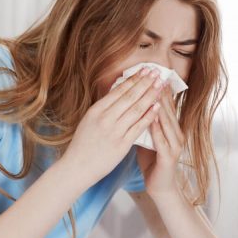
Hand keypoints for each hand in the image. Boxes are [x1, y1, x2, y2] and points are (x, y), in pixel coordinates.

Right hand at [62, 66, 164, 183]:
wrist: (78, 167)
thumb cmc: (83, 144)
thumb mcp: (89, 120)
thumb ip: (104, 108)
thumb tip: (119, 92)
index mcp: (96, 110)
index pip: (119, 91)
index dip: (134, 79)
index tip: (145, 70)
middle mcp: (105, 119)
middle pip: (130, 96)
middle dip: (145, 83)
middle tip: (157, 72)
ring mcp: (114, 131)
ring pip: (136, 109)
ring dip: (150, 95)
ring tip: (160, 85)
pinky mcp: (122, 144)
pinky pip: (139, 127)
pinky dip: (149, 115)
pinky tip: (158, 106)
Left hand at [136, 83, 184, 196]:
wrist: (160, 186)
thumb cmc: (152, 161)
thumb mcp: (147, 137)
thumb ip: (143, 121)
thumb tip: (131, 104)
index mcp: (170, 128)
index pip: (165, 104)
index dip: (158, 88)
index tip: (150, 73)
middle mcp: (176, 133)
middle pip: (168, 109)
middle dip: (160, 91)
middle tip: (153, 75)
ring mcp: (175, 145)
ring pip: (167, 121)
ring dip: (160, 105)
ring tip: (152, 90)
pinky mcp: (169, 156)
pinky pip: (162, 139)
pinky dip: (156, 128)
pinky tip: (150, 118)